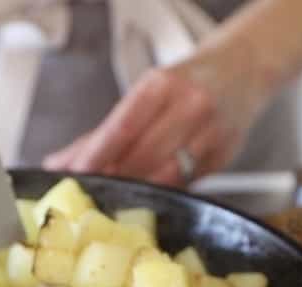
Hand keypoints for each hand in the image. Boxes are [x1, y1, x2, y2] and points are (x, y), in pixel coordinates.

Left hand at [43, 46, 266, 186]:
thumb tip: (59, 163)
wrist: (242, 71)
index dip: (95, 156)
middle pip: (140, 158)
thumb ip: (104, 133)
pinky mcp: (223, 158)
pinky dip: (160, 192)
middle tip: (89, 195)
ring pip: (164, 178)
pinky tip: (146, 197)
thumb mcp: (148, 93)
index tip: (73, 174)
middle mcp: (189, 107)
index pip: (120, 128)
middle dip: (111, 179)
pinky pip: (184, 184)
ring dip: (136, 192)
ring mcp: (210, 135)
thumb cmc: (185, 84)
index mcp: (162, 85)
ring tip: (114, 200)